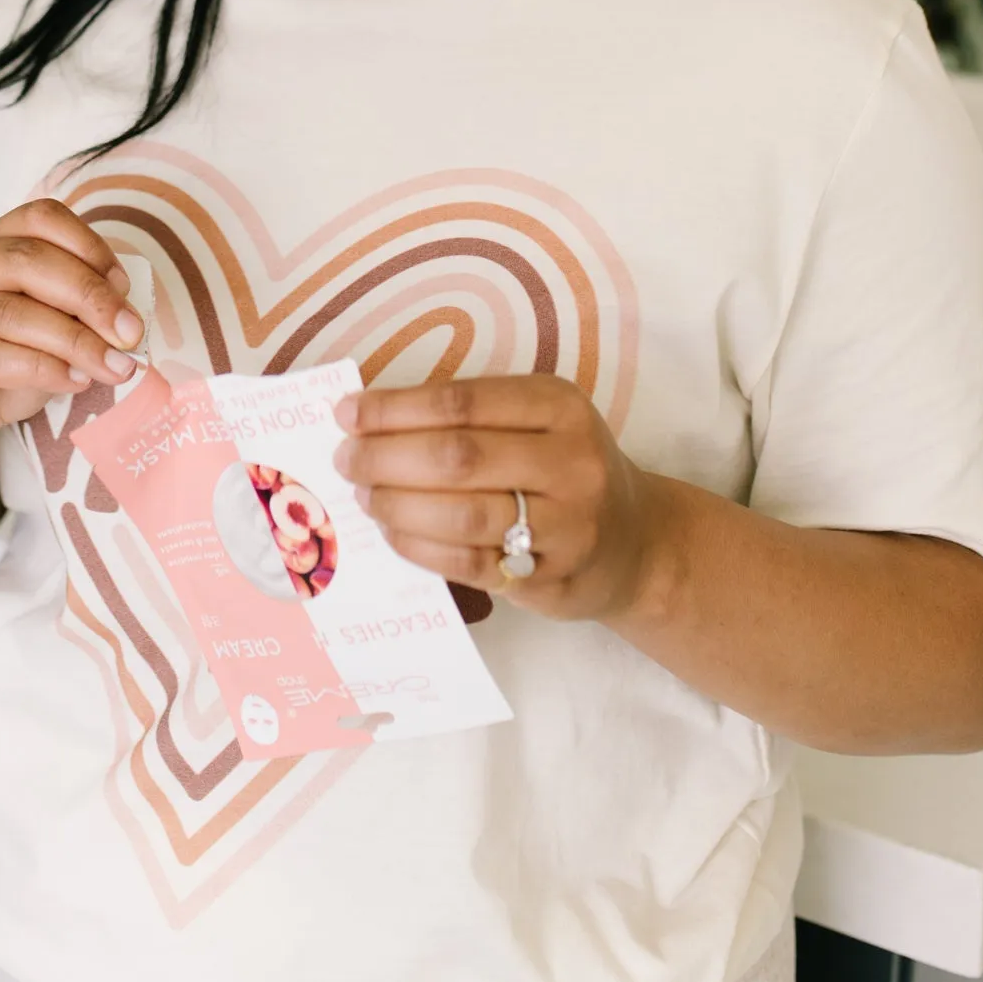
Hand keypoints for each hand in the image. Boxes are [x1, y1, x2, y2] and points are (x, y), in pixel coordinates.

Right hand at [0, 199, 146, 470]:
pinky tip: (74, 381)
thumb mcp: (44, 330)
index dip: (89, 245)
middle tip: (130, 332)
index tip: (125, 286)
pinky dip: (44, 368)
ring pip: (11, 312)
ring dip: (75, 340)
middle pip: (27, 260)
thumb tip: (125, 314)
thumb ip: (76, 312)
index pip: (39, 217)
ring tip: (114, 365)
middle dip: (90, 294)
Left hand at [333, 374, 661, 621]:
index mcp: (559, 405)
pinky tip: (394, 533)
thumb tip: (369, 418)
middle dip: (386, 457)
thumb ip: (470, 416)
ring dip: (398, 504)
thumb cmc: (563, 468)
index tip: (347, 414)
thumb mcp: (537, 421)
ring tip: (365, 496)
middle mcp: (572, 461)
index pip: (461, 402)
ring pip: (462, 514)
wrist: (636, 541)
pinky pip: (472, 563)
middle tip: (346, 460)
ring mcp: (569, 526)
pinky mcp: (555, 579)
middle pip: (457, 456)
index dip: (395, 408)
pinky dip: (421, 547)